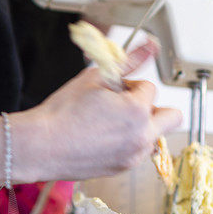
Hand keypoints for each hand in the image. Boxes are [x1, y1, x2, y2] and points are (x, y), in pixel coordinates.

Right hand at [26, 38, 182, 180]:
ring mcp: (134, 156)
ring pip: (155, 135)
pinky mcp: (123, 168)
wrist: (40, 146)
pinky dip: (130, 142)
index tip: (112, 90)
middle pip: (172, 116)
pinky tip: (104, 137)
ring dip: (143, 126)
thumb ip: (129, 62)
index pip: (150, 88)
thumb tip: (151, 45)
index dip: (131, 85)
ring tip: (111, 122)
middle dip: (153, 106)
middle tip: (127, 105)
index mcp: (137, 111)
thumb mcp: (95, 78)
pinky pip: (139, 152)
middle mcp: (142, 136)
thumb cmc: (63, 111)